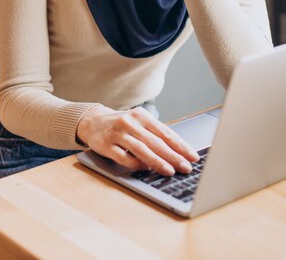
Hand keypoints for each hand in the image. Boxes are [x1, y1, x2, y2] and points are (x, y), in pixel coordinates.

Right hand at [76, 105, 198, 175]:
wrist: (92, 122)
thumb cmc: (122, 125)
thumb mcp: (139, 123)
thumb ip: (154, 135)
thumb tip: (178, 152)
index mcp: (141, 115)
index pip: (165, 132)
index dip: (180, 145)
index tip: (193, 156)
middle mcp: (130, 122)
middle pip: (155, 141)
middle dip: (173, 155)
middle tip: (186, 167)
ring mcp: (117, 133)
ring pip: (141, 149)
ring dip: (157, 161)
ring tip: (170, 171)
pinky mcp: (106, 145)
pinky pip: (124, 157)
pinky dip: (136, 164)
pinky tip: (146, 169)